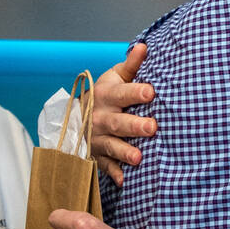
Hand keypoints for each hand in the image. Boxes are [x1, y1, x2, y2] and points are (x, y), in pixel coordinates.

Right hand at [90, 43, 156, 185]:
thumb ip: (131, 66)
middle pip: (118, 122)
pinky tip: (125, 181)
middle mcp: (101, 117)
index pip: (122, 93)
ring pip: (112, 146)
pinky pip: (105, 167)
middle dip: (135, 125)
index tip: (151, 92)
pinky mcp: (97, 156)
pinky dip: (114, 174)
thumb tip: (144, 46)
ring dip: (125, 152)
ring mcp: (98, 138)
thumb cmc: (105, 95)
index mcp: (106, 95)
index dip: (136, 92)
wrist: (76, 118)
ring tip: (139, 158)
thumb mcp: (114, 78)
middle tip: (152, 127)